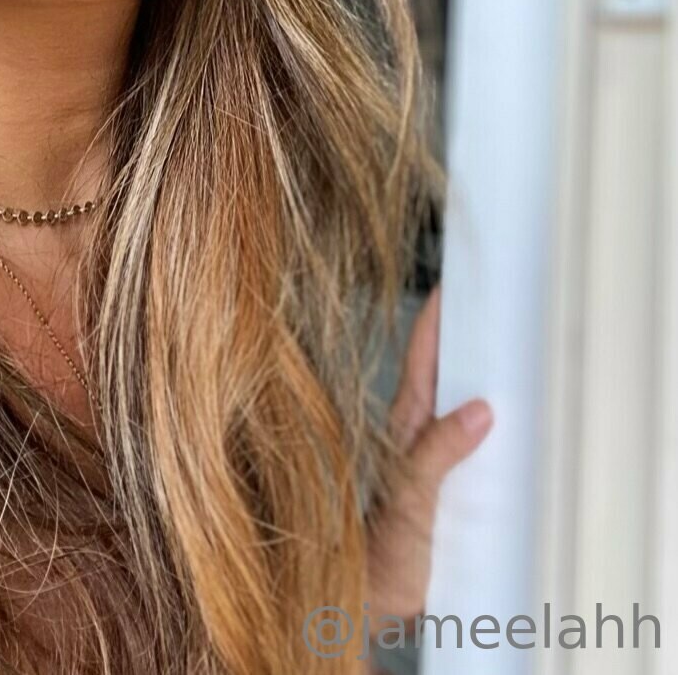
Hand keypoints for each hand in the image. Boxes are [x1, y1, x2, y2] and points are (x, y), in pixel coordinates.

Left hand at [365, 283, 492, 625]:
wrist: (368, 599)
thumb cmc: (377, 548)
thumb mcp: (411, 496)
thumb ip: (437, 452)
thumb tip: (480, 409)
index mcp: (405, 424)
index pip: (422, 357)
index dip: (436, 319)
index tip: (453, 281)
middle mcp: (416, 434)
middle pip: (443, 374)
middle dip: (466, 340)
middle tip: (496, 308)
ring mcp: (429, 458)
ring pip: (457, 406)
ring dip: (479, 381)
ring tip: (512, 356)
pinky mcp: (444, 487)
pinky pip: (470, 443)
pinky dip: (488, 426)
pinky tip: (511, 428)